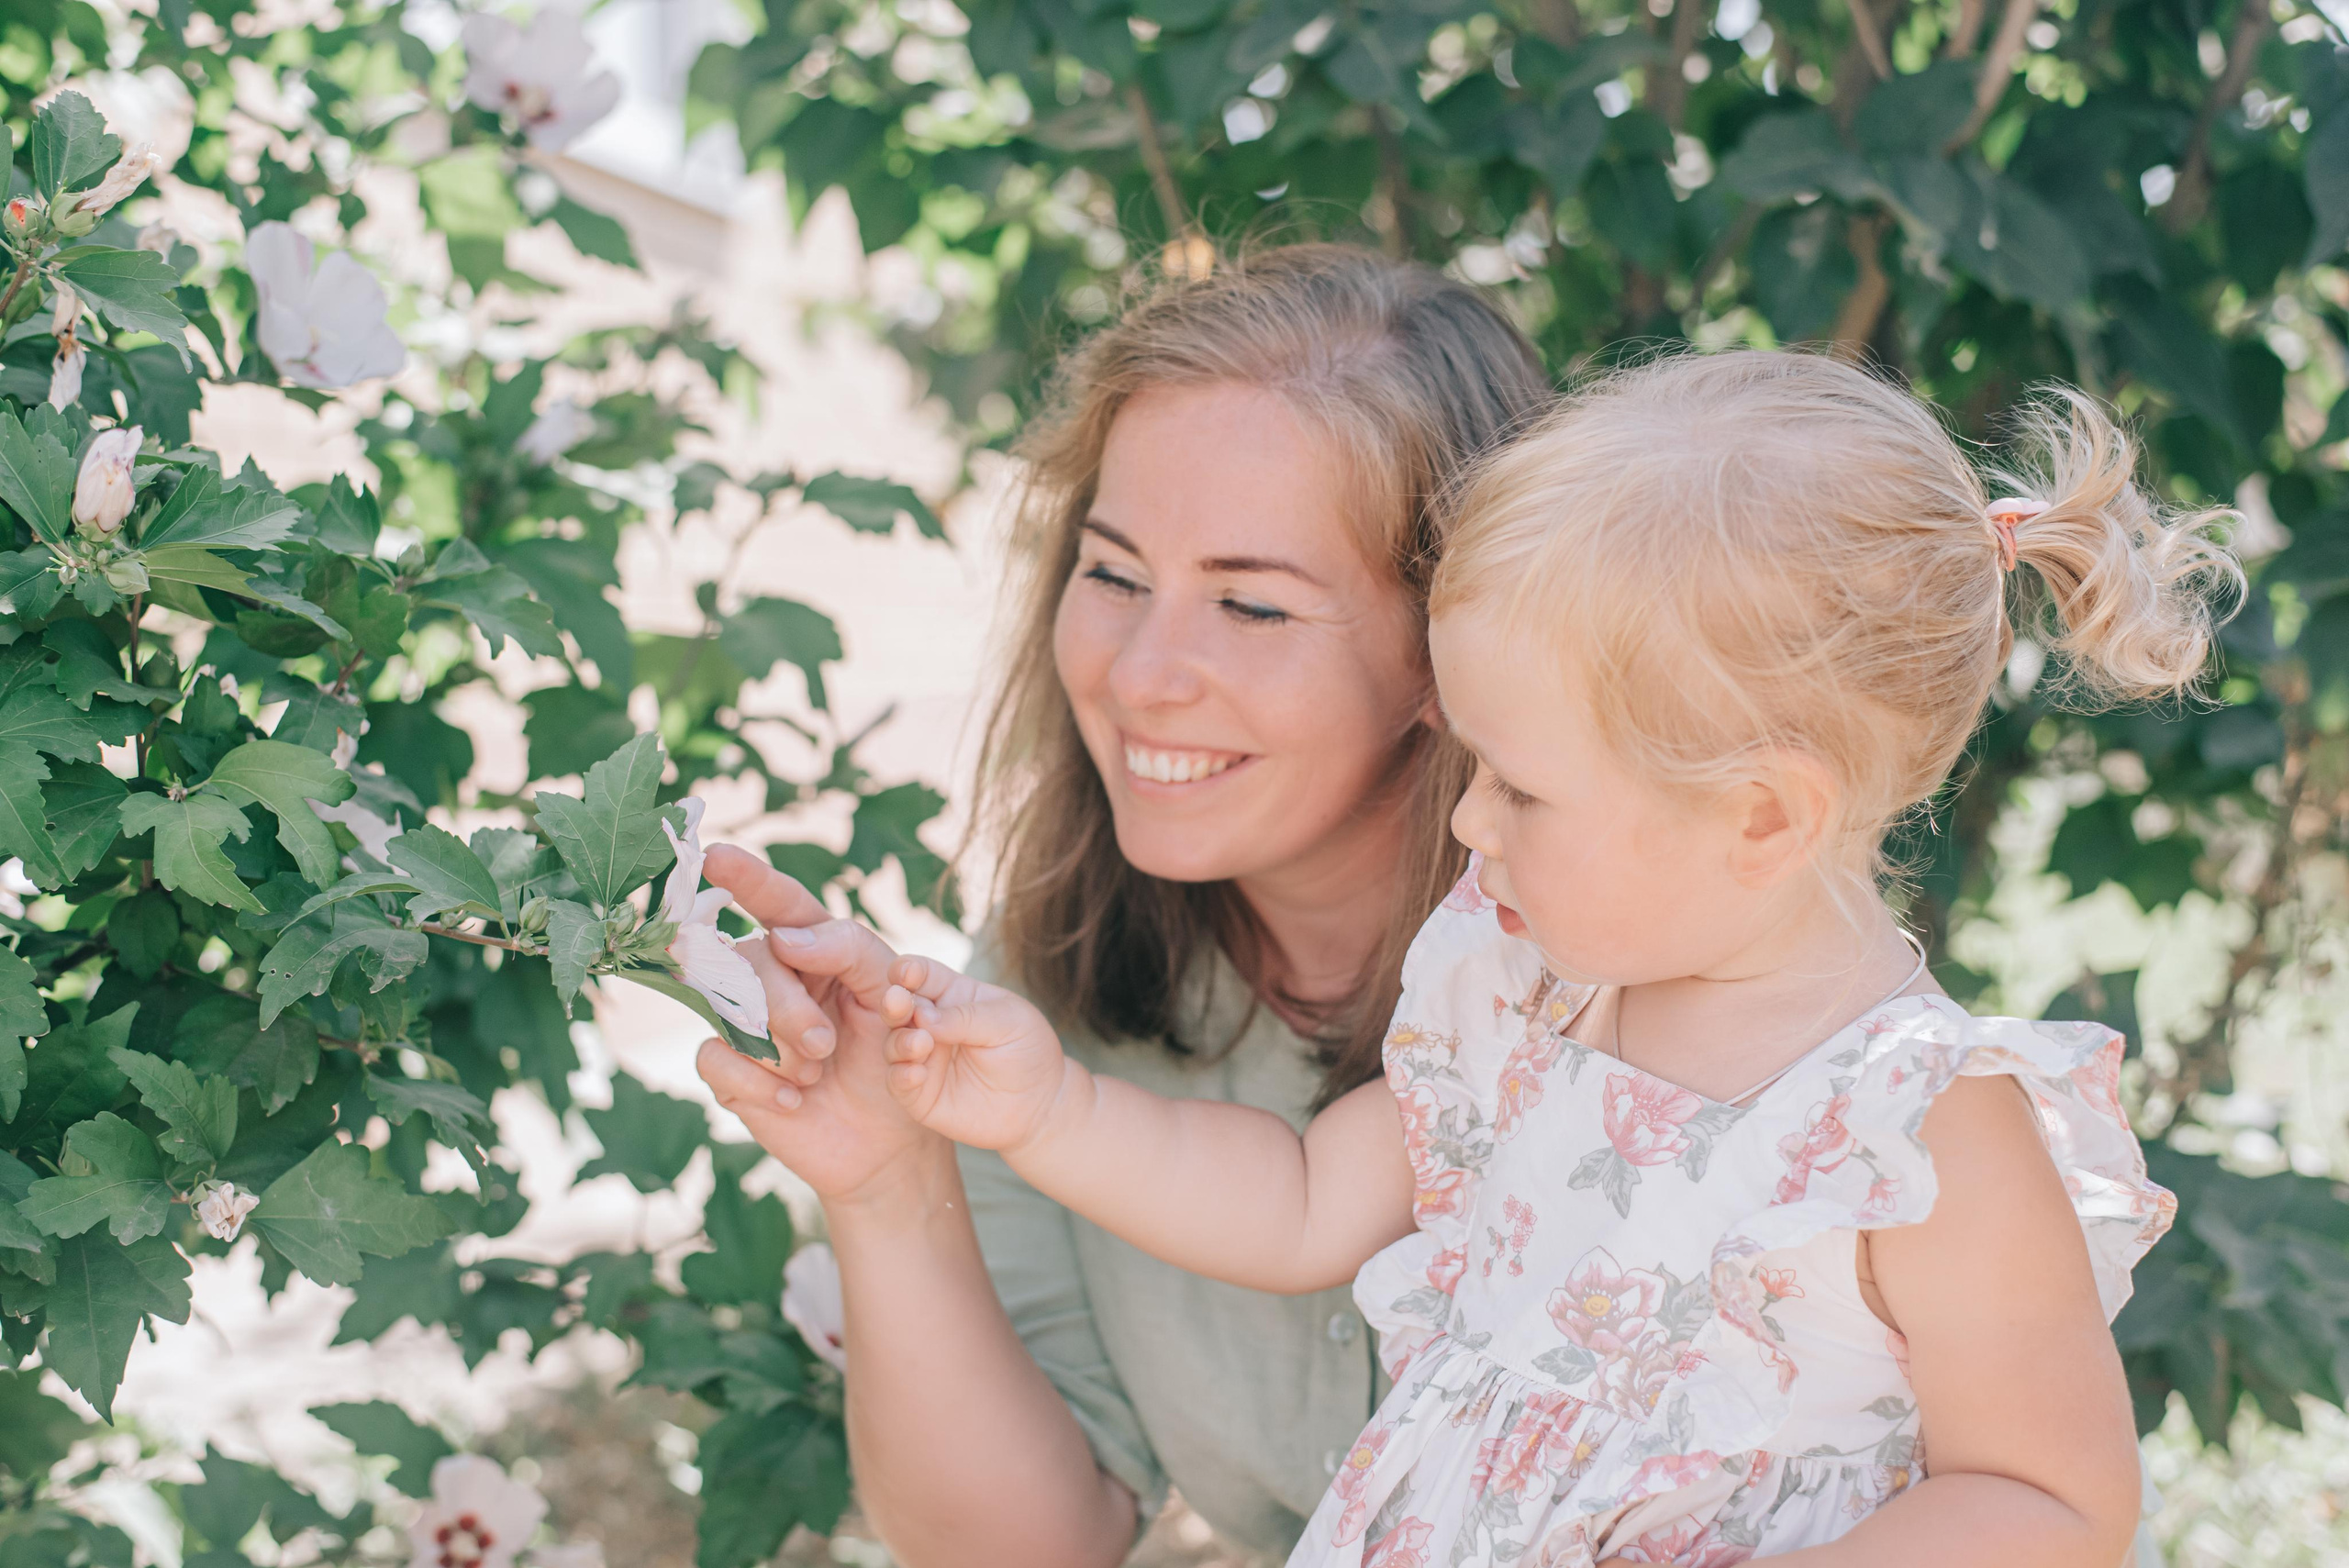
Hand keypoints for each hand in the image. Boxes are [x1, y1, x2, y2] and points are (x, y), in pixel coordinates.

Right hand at [693, 848, 942, 1204]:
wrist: (897, 1141)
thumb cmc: (900, 1058)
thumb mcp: (894, 995)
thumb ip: (849, 950)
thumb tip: (783, 937)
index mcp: (817, 951)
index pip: (781, 904)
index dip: (750, 878)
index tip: (718, 855)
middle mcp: (775, 980)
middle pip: (749, 959)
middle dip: (785, 1004)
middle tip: (824, 1044)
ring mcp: (746, 1026)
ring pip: (725, 1006)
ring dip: (778, 1047)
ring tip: (816, 1074)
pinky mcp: (731, 1074)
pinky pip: (713, 1057)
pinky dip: (757, 1081)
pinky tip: (794, 1101)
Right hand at [879, 954, 1075, 1154]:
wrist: (1040, 1103)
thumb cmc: (1028, 1050)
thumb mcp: (1009, 1022)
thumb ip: (967, 1017)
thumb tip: (924, 1017)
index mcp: (953, 996)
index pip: (922, 975)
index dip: (908, 970)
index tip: (905, 972)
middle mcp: (930, 1025)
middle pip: (899, 1007)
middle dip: (894, 1002)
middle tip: (897, 1001)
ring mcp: (924, 1059)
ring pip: (893, 1044)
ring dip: (901, 1041)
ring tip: (921, 1043)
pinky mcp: (921, 1094)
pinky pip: (899, 1083)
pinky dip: (902, 1076)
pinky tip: (916, 1074)